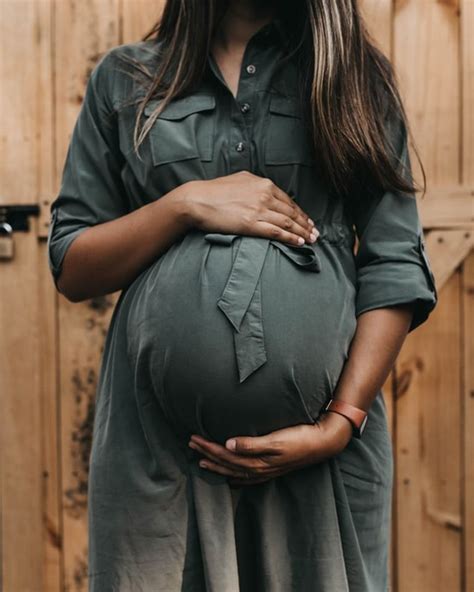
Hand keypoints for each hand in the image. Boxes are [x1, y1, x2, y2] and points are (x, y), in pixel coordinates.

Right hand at [179, 171, 318, 246]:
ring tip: (311, 240)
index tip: (307, 221)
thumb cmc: (214, 192)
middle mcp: (264, 195)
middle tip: (316, 233)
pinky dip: (290, 238)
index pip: (288, 200)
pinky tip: (299, 243)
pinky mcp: (251, 223)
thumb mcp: (239, 180)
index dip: (300, 212)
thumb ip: (254, 185)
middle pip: (292, 212)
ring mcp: (259, 209)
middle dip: (306, 224)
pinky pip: (277, 232)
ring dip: (302, 232)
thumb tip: (263, 189)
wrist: (196, 200)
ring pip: (287, 222)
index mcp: (262, 184)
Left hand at [188, 411, 352, 485]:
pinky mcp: (273, 469)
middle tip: (191, 444)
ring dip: (217, 464)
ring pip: (234, 471)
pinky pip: (247, 476)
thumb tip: (227, 444)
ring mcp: (266, 471)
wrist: (323, 443)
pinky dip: (234, 476)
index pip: (225, 455)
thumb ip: (251, 444)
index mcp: (257, 461)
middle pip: (226, 463)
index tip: (193, 438)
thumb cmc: (299, 437)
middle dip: (207, 454)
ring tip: (202, 460)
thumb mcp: (276, 439)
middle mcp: (259, 469)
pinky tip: (230, 477)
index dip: (208, 447)